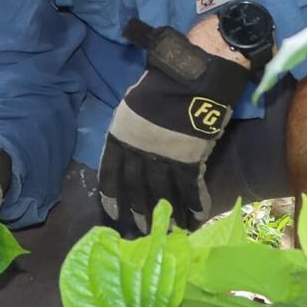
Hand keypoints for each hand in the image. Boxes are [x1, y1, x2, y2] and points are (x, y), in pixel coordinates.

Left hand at [98, 19, 252, 234]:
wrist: (190, 77)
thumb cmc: (160, 84)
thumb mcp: (132, 106)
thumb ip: (130, 130)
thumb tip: (132, 149)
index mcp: (120, 134)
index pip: (110, 172)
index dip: (111, 195)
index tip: (112, 213)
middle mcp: (137, 150)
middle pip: (135, 187)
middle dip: (138, 210)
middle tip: (140, 230)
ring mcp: (163, 156)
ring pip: (162, 193)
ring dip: (166, 213)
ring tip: (169, 230)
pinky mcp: (189, 159)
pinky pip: (190, 188)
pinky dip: (194, 204)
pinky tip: (196, 217)